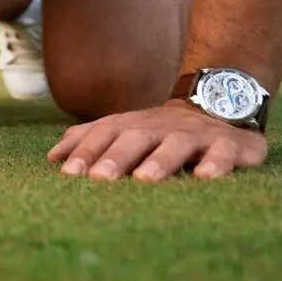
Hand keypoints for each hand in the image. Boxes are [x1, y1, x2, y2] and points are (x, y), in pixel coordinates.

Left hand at [47, 100, 268, 181]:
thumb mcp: (125, 129)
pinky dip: (215, 163)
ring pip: (176, 144)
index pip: (104, 135)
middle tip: (99, 179)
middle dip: (116, 157)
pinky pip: (223, 152)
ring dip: (160, 161)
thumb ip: (90, 140)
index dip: (86, 152)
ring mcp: (194, 134)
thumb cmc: (160, 128)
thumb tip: (52, 157)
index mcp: (132, 125)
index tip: (68, 174)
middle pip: (135, 138)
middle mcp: (160, 126)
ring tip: (145, 179)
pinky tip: (206, 177)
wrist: (217, 101)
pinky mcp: (229, 144)